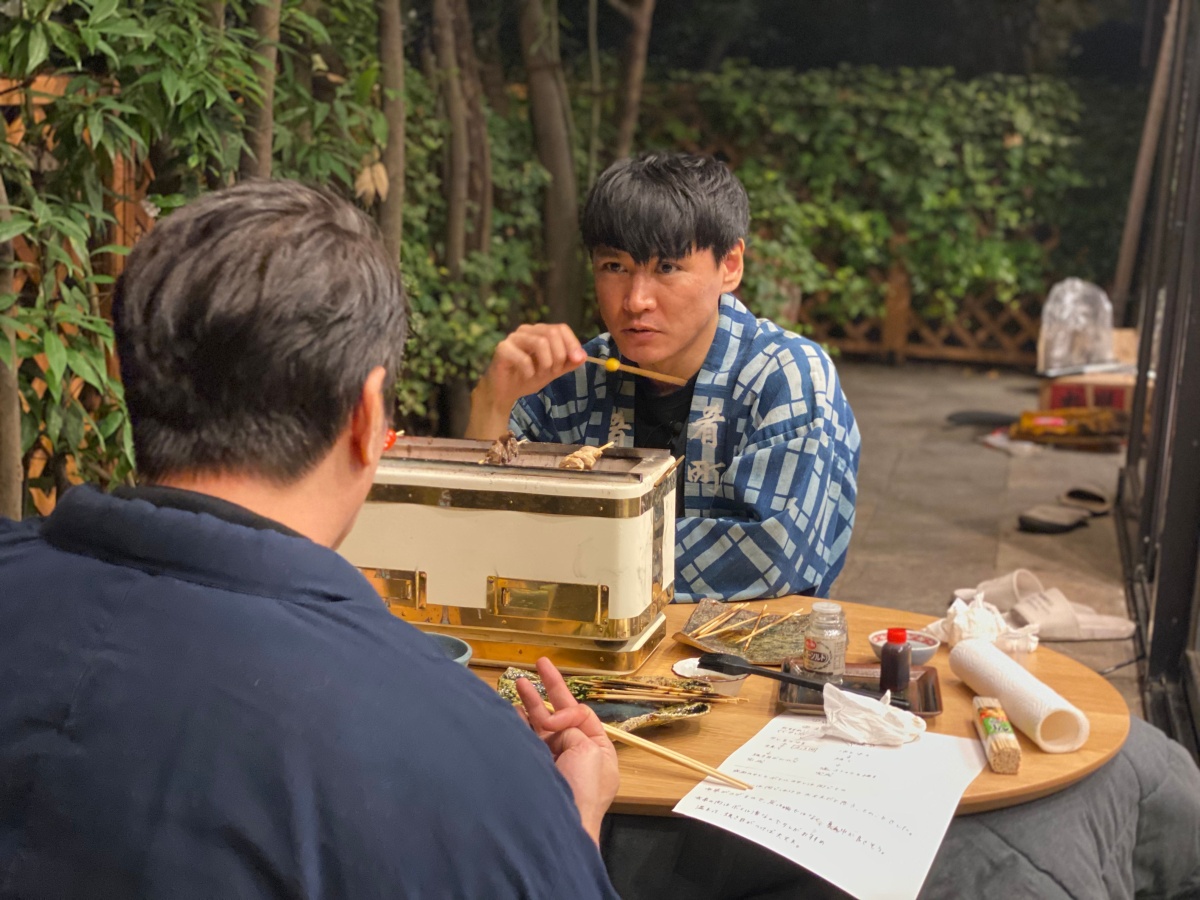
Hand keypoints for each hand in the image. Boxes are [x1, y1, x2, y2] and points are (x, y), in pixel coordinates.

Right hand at [465, 324, 585, 438]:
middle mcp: (526, 330)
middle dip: (559, 355)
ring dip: (546, 363)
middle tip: (553, 371)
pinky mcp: (502, 349)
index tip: (577, 360)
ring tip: (540, 374)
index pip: (561, 328)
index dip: (572, 343)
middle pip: (552, 333)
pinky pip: (524, 358)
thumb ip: (568, 363)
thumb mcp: (553, 371)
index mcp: (539, 332)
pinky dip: (530, 372)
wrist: (504, 392)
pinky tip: (526, 376)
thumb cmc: (527, 377)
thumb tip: (583, 356)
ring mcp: (513, 338)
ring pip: (540, 342)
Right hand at [515, 657, 618, 844]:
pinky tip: (509, 711)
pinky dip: (518, 724)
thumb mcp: (589, 749)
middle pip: (560, 714)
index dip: (564, 705)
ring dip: (529, 704)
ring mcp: (553, 763)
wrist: (562, 825)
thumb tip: (550, 726)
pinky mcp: (534, 770)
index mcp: (597, 749)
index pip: (580, 714)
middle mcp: (575, 754)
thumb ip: (572, 727)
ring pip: (539, 725)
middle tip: (539, 663)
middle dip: (548, 688)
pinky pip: (527, 742)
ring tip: (518, 683)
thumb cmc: (584, 790)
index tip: (552, 716)